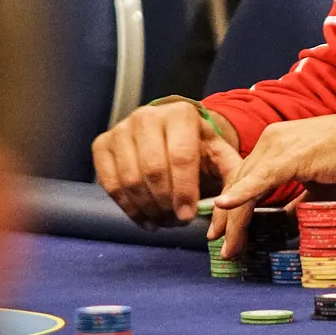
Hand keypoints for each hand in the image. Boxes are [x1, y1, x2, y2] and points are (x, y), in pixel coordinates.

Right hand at [92, 100, 240, 229]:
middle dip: (165, 203)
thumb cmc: (200, 150)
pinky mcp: (102, 144)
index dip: (185, 191)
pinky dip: (128, 208)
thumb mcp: (222, 159)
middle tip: (176, 221)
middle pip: (153, 169)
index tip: (188, 216)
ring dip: (147, 208)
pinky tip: (145, 218)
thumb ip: (233, 180)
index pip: (181, 156)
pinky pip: (110, 184)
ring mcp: (121, 128)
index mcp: (181, 113)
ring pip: (130, 179)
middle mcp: (148, 116)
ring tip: (163, 221)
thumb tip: (226, 208)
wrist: (170, 134)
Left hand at [210, 108, 335, 253]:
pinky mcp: (290, 155)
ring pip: (246, 185)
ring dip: (235, 219)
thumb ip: (299, 202)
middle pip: (239, 182)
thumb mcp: (321, 186)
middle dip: (228, 218)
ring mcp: (279, 145)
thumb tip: (285, 221)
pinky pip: (260, 179)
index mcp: (277, 143)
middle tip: (220, 244)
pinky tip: (226, 207)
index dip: (234, 205)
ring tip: (228, 245)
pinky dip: (241, 194)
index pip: (246, 177)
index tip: (227, 231)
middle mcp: (271, 140)